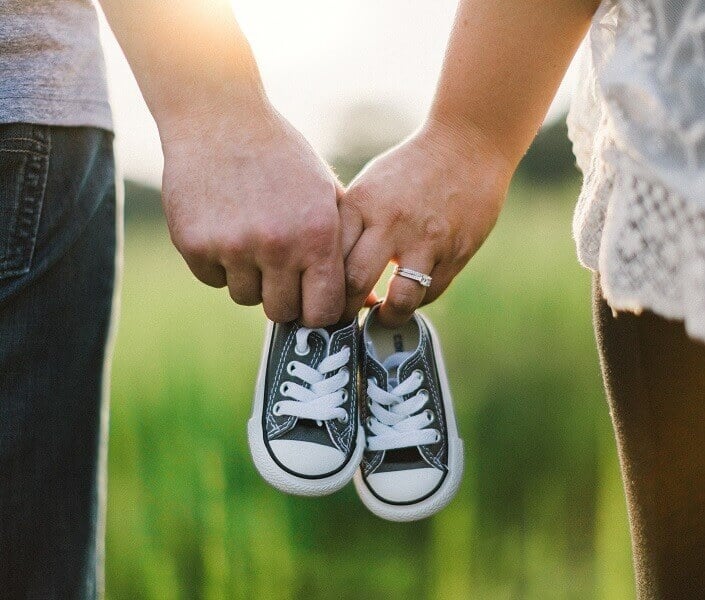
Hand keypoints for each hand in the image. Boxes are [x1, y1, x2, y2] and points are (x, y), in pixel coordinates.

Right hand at [160, 99, 344, 326]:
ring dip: (249, 278)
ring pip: (245, 296)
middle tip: (278, 269)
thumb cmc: (282, 158)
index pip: (323, 311)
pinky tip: (224, 227)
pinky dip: (219, 264)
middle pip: (281, 311)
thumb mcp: (325, 193)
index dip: (317, 312)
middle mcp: (277, 246)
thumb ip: (345, 248)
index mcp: (317, 236)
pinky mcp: (195, 245)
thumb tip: (365, 303)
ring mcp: (233, 247)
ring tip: (250, 237)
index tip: (310, 301)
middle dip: (282, 297)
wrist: (220, 118)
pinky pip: (212, 279)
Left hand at [339, 117, 511, 326]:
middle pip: (354, 283)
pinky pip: (429, 292)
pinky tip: (408, 295)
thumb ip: (350, 224)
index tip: (319, 299)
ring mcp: (426, 240)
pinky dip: (415, 301)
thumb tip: (326, 270)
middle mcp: (391, 223)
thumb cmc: (410, 168)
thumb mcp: (370, 186)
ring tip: (381, 317)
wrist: (468, 146)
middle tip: (344, 319)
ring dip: (387, 317)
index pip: (329, 257)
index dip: (320, 286)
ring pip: (399, 299)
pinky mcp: (456, 252)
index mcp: (362, 204)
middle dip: (344, 312)